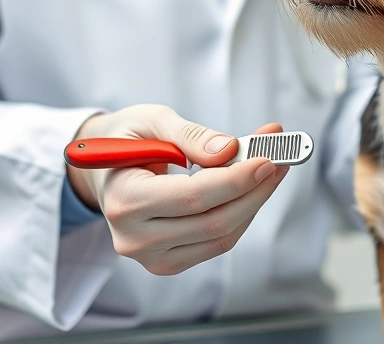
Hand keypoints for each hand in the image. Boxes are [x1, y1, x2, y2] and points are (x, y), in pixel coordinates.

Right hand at [66, 105, 288, 274]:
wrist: (101, 170)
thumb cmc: (126, 139)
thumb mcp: (151, 121)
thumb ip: (190, 136)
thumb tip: (230, 151)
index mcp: (124, 200)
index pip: (193, 197)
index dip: (236, 179)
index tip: (269, 157)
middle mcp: (134, 239)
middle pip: (213, 222)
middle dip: (255, 190)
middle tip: (281, 158)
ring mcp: (151, 257)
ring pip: (221, 236)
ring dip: (254, 202)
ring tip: (272, 168)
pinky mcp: (168, 262)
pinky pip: (216, 242)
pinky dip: (240, 215)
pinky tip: (250, 189)